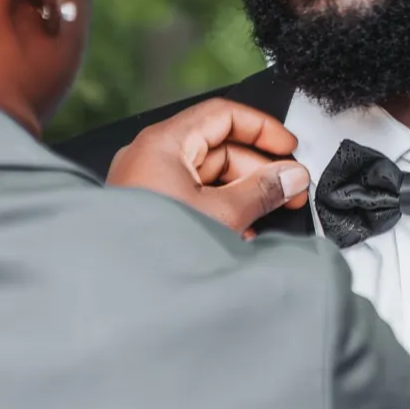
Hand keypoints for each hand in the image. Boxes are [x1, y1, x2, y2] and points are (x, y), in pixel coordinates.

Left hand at [105, 99, 310, 237]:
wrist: (119, 294)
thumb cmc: (154, 247)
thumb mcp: (221, 214)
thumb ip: (262, 191)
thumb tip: (290, 176)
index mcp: (164, 143)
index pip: (222, 115)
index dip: (261, 128)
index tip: (288, 147)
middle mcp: (151, 157)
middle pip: (218, 147)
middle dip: (258, 168)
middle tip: (289, 187)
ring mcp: (148, 184)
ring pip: (207, 176)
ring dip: (242, 193)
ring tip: (271, 212)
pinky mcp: (149, 210)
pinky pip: (192, 197)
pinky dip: (220, 208)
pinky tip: (244, 231)